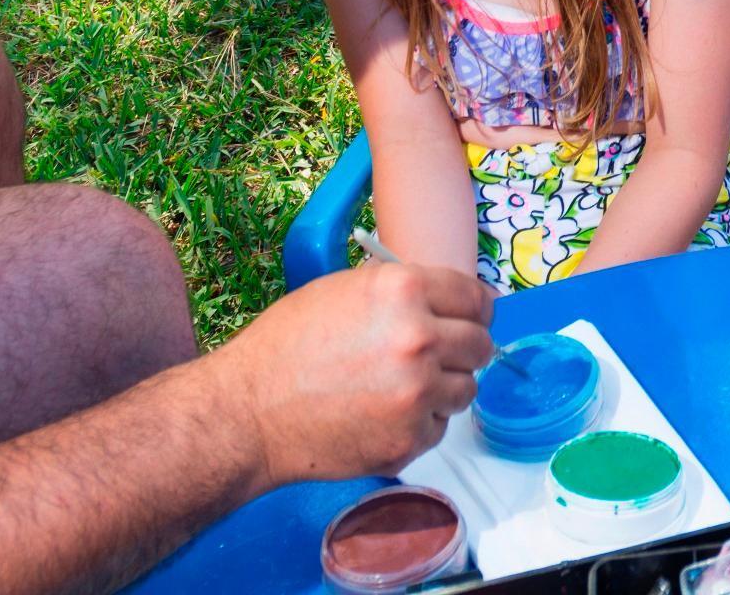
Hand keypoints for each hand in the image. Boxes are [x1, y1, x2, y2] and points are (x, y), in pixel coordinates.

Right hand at [217, 262, 494, 486]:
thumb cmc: (286, 347)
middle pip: (481, 345)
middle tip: (435, 357)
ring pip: (466, 390)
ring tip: (400, 388)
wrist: (248, 412)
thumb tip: (449, 300)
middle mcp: (419, 340)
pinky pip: (438, 427)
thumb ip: (401, 292)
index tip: (471, 318)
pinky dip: (419, 424)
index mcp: (403, 291)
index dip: (474, 308)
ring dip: (443, 388)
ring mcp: (417, 394)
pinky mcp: (409, 440)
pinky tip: (382, 415)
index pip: (475, 297)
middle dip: (464, 349)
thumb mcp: (344, 291)